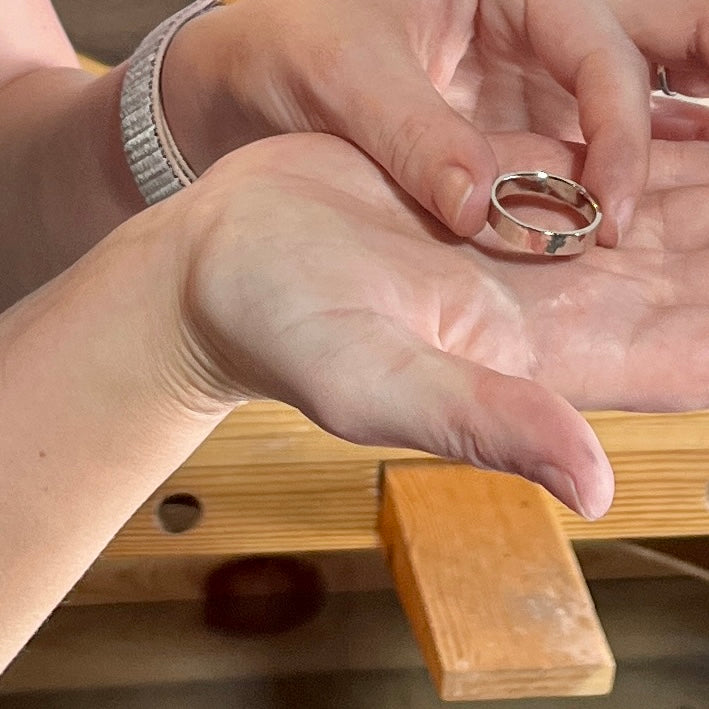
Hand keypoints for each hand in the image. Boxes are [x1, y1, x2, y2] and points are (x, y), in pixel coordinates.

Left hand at [163, 0, 708, 246]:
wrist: (250, 80)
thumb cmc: (288, 49)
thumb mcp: (346, 79)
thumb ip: (413, 136)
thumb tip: (477, 208)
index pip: (599, 49)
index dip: (617, 132)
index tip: (606, 213)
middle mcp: (529, 28)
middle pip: (653, 43)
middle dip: (698, 100)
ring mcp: (524, 80)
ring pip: (631, 93)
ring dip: (677, 140)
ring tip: (703, 207)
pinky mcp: (507, 127)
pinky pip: (581, 145)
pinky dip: (618, 172)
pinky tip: (641, 214)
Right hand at [171, 131, 708, 520]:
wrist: (222, 266)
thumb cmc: (278, 331)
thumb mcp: (373, 385)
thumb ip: (480, 423)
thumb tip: (595, 487)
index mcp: (535, 356)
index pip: (685, 354)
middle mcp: (542, 302)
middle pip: (688, 277)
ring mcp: (517, 240)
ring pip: (653, 213)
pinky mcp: (487, 185)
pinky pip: (591, 160)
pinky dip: (648, 136)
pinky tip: (687, 113)